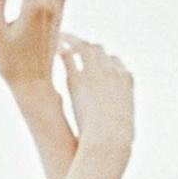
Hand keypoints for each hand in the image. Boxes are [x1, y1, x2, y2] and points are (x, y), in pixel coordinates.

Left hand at [60, 36, 133, 160]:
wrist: (109, 141)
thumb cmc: (118, 142)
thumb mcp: (125, 127)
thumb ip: (121, 121)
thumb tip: (121, 134)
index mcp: (126, 81)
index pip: (115, 62)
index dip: (104, 60)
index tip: (94, 61)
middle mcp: (111, 71)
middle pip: (99, 50)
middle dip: (86, 46)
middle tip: (73, 45)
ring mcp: (94, 72)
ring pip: (83, 47)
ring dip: (71, 41)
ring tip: (59, 37)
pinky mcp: (77, 79)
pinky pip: (67, 56)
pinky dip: (59, 48)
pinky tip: (51, 47)